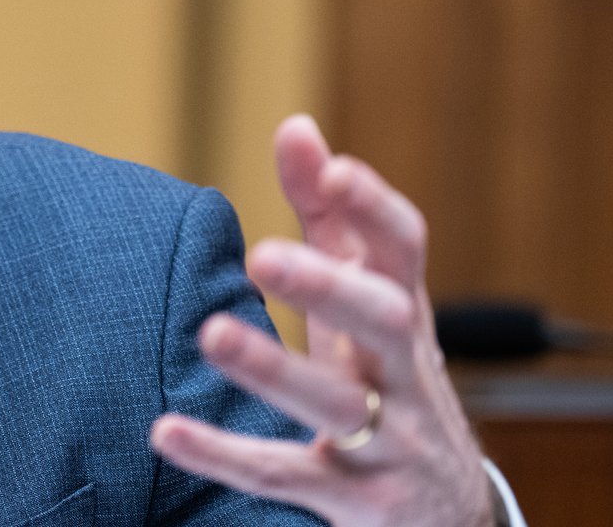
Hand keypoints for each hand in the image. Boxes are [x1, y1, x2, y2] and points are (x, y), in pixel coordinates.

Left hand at [149, 115, 495, 525]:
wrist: (448, 512)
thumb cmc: (386, 375)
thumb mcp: (367, 299)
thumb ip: (330, 216)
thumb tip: (296, 124)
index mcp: (404, 314)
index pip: (406, 252)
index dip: (374, 208)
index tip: (332, 169)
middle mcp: (406, 374)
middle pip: (385, 323)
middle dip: (331, 287)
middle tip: (264, 255)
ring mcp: (387, 440)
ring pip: (338, 403)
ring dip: (275, 368)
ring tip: (210, 333)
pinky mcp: (356, 501)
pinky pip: (286, 478)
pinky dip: (225, 457)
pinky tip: (164, 431)